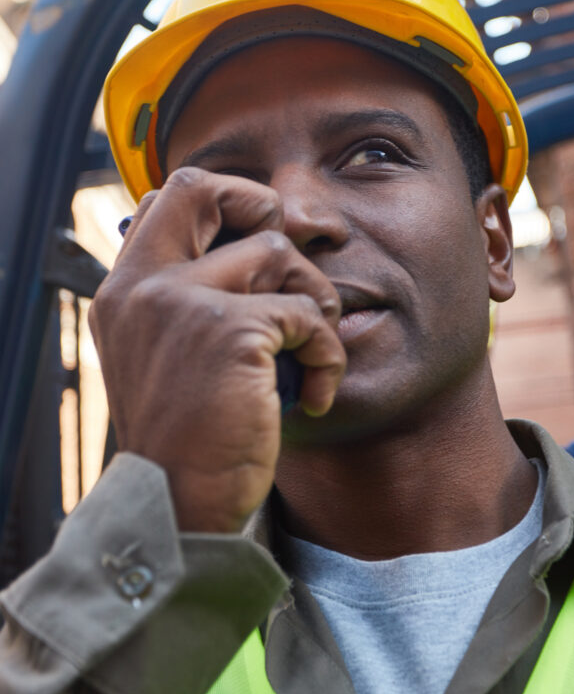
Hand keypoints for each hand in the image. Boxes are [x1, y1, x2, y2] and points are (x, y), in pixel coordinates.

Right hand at [89, 168, 344, 531]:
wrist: (178, 505)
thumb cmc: (187, 436)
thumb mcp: (169, 358)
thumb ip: (191, 303)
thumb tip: (256, 256)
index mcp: (125, 290)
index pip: (167, 199)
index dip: (223, 200)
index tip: (257, 239)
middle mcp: (144, 286)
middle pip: (205, 188)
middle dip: (262, 208)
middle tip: (286, 259)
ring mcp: (183, 303)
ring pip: (277, 253)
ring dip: (315, 299)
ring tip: (314, 348)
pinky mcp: (232, 331)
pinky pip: (308, 314)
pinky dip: (328, 352)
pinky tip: (316, 392)